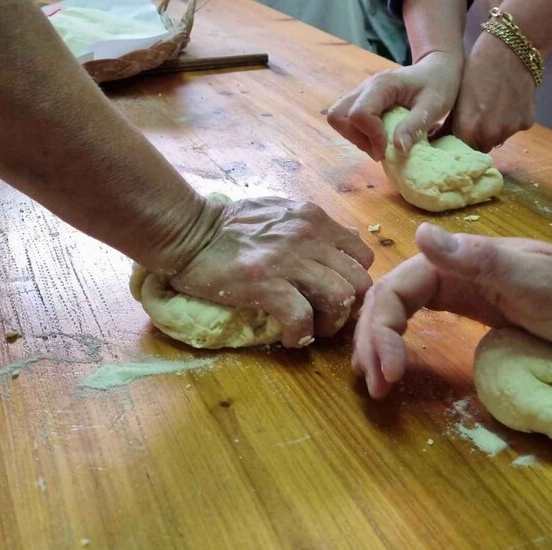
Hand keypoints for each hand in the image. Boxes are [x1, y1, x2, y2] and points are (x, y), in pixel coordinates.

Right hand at [170, 196, 374, 347]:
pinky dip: (299, 334)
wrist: (188, 231)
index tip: (338, 295)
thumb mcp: (280, 213)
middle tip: (328, 318)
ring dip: (329, 324)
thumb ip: (310, 228)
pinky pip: (302, 317)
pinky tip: (287, 338)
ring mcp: (289, 261)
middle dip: (350, 308)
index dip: (355, 281)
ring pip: (340, 299)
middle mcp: (309, 237)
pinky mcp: (265, 284)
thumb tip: (338, 242)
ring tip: (311, 330)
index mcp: (314, 219)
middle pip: (359, 281)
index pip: (363, 255)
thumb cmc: (229, 225)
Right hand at [327, 51, 462, 160]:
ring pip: (338, 118)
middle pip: (338, 116)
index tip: (388, 149)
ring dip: (355, 137)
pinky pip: (347, 120)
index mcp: (382, 84)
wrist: (437, 69)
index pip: (359, 114)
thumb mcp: (434, 106)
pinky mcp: (362, 101)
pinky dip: (358, 134)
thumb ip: (415, 126)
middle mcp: (365, 87)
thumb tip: (398, 150)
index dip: (371, 136)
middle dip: (356, 138)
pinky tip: (378, 138)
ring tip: (379, 145)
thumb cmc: (439, 84)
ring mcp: (361, 93)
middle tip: (379, 149)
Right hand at [352, 223, 551, 397]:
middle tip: (376, 387)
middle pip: (386, 301)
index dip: (382, 330)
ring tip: (375, 381)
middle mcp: (445, 270)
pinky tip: (394, 364)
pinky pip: (415, 321)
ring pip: (395, 311)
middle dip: (372, 342)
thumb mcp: (529, 276)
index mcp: (453, 260)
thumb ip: (478, 259)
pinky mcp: (464, 308)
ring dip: (377, 343)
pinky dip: (396, 342)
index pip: (394, 290)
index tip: (391, 373)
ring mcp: (453, 289)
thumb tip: (421, 235)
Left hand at [451, 33, 536, 151]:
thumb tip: (439, 139)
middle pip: (482, 146)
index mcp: (468, 131)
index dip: (462, 141)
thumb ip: (450, 123)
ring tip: (495, 105)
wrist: (509, 51)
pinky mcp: (527, 123)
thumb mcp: (456, 98)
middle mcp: (490, 136)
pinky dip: (512, 119)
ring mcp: (510, 131)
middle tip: (480, 117)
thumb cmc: (476, 70)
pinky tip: (509, 100)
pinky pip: (516, 127)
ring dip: (496, 129)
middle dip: (479, 137)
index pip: (462, 150)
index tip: (463, 132)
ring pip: (500, 138)